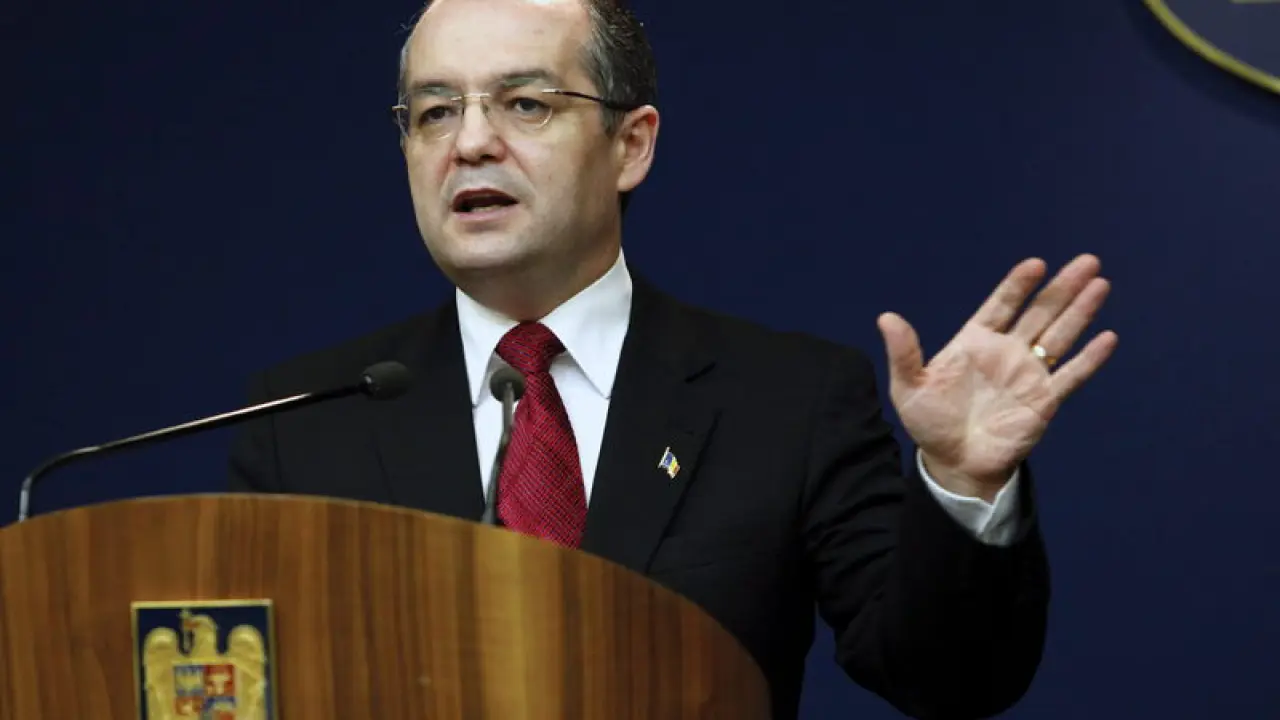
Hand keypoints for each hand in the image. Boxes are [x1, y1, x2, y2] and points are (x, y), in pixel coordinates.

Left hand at [877, 254, 1117, 500]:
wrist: (955, 463)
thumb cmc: (930, 423)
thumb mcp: (909, 387)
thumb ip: (904, 353)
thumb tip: (885, 317)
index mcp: (975, 342)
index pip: (1001, 305)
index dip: (1018, 285)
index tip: (1036, 264)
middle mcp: (1007, 351)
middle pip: (1040, 312)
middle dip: (1062, 287)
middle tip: (1087, 261)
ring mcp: (1028, 374)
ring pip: (1060, 335)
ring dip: (1080, 311)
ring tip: (1100, 283)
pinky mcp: (1045, 400)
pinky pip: (1070, 375)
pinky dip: (1090, 358)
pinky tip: (1108, 337)